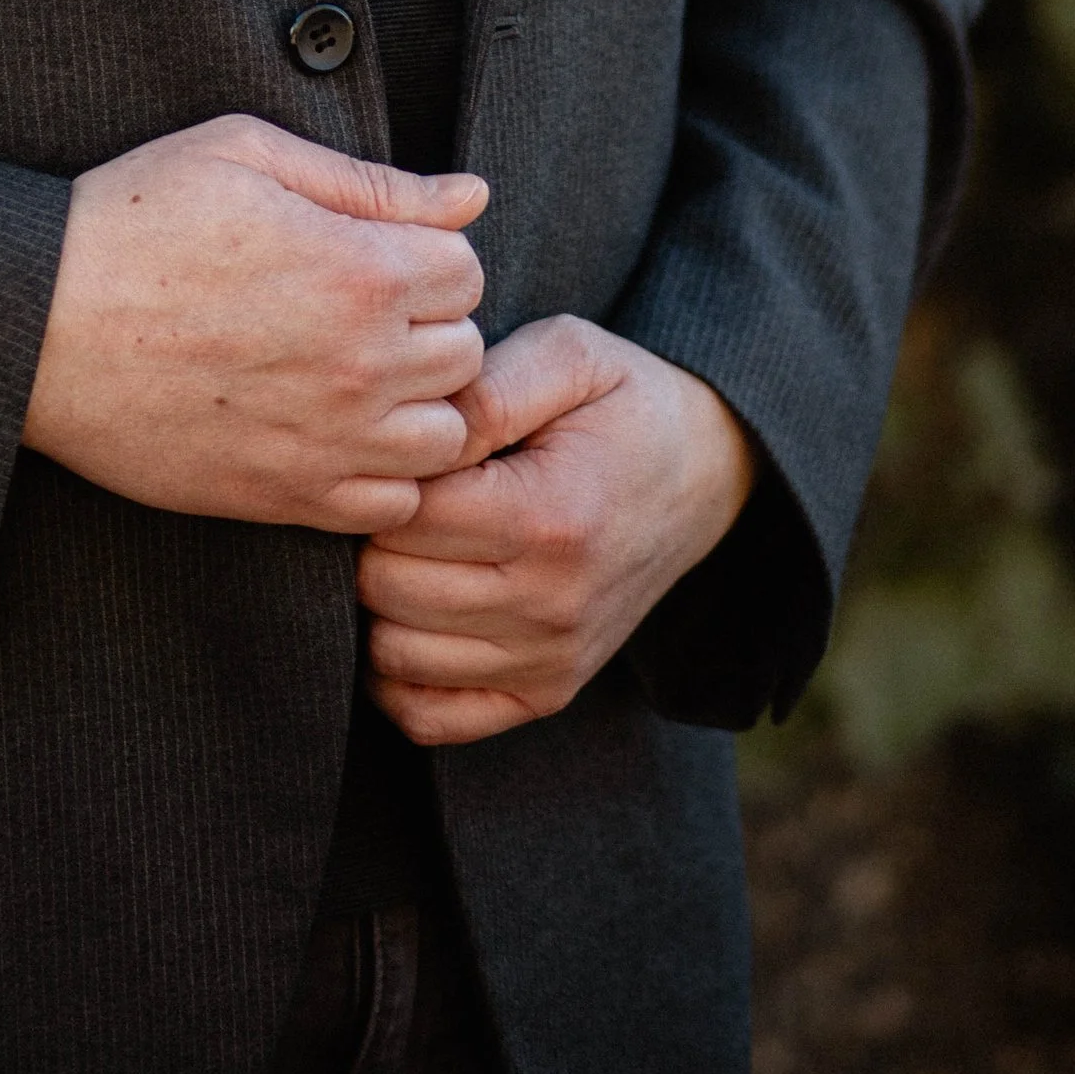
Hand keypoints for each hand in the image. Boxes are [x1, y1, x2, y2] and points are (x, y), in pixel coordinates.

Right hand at [23, 116, 487, 530]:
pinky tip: (331, 430)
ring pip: (444, 436)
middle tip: (354, 306)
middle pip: (465, 352)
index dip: (424, 252)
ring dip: (415, 402)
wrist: (40, 326)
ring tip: (353, 371)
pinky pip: (390, 505)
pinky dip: (381, 473)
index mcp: (359, 270)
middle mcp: (361, 365)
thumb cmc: (134, 221)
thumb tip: (472, 194)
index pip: (467, 270)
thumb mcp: (246, 156)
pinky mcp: (287, 499)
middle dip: (425, 323)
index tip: (371, 250)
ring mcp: (329, 442)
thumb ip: (372, 181)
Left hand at [357, 316, 757, 744]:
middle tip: (398, 496)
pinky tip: (410, 615)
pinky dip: (397, 675)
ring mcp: (551, 660)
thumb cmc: (621, 404)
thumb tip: (421, 434)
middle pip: (388, 588)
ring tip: (407, 547)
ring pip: (395, 655)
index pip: (406, 520)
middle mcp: (551, 606)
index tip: (405, 449)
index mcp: (550, 518)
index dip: (386, 477)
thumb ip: (488, 387)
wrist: (702, 474)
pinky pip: (430, 717)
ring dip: (378, 602)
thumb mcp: (569, 355)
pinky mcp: (547, 692)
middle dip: (372, 535)